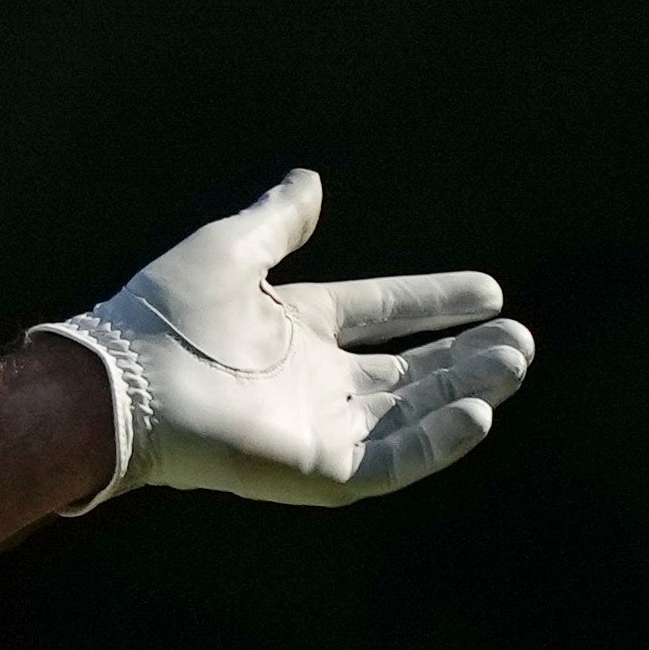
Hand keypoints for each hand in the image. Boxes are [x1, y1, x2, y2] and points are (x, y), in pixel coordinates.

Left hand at [42, 171, 532, 508]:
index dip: (433, 301)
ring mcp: (316, 428)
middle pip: (408, 372)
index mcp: (292, 329)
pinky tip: (480, 410)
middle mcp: (309, 382)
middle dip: (467, 356)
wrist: (127, 381)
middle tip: (521, 340)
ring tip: (515, 360)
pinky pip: (392, 460)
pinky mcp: (316, 469)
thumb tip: (309, 180)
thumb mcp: (230, 249)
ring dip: (466, 390)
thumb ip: (276, 220)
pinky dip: (438, 440)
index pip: (378, 314)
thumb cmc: (164, 315)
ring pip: (412, 415)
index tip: (490, 290)